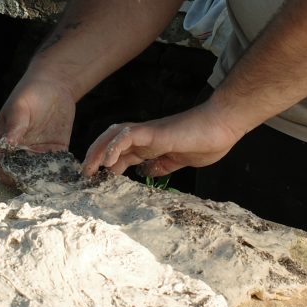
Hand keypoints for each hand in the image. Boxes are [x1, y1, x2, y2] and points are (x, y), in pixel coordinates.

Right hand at [0, 73, 76, 183]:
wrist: (54, 83)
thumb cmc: (29, 91)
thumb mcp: (19, 107)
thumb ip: (14, 127)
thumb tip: (7, 146)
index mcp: (5, 143)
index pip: (2, 168)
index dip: (8, 177)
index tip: (20, 180)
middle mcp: (21, 152)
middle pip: (22, 176)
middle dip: (30, 185)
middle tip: (43, 190)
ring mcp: (39, 152)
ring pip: (41, 174)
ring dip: (49, 182)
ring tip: (59, 188)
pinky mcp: (57, 149)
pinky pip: (59, 166)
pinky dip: (64, 173)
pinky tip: (72, 177)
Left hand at [81, 101, 243, 177]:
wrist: (221, 126)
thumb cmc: (206, 141)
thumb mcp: (178, 161)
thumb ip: (161, 166)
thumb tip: (145, 173)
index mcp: (151, 145)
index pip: (122, 153)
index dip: (108, 164)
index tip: (99, 180)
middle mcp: (146, 137)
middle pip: (112, 141)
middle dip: (96, 156)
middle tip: (85, 174)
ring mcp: (149, 133)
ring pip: (115, 135)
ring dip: (98, 151)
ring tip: (88, 168)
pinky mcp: (155, 131)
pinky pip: (129, 136)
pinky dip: (115, 146)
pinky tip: (108, 162)